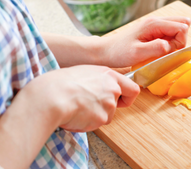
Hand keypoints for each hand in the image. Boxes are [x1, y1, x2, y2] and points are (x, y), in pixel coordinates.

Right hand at [24, 65, 139, 131]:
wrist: (51, 96)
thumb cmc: (60, 82)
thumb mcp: (83, 72)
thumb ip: (98, 80)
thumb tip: (97, 88)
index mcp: (109, 75)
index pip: (132, 89)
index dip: (127, 97)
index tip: (122, 100)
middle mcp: (113, 89)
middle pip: (116, 105)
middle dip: (104, 108)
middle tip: (87, 104)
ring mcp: (109, 105)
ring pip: (106, 116)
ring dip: (94, 115)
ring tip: (77, 107)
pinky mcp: (101, 118)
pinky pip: (96, 124)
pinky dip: (86, 123)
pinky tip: (75, 115)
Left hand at [101, 16, 190, 67]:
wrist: (106, 51)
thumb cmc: (119, 52)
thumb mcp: (137, 53)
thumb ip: (156, 48)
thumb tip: (172, 45)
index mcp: (154, 24)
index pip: (182, 27)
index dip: (180, 42)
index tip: (168, 52)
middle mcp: (156, 21)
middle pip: (183, 24)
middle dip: (180, 40)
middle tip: (166, 51)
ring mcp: (155, 25)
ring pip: (177, 28)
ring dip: (175, 41)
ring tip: (161, 51)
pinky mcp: (153, 31)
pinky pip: (169, 34)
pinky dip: (169, 42)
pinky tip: (158, 50)